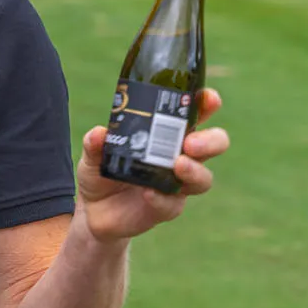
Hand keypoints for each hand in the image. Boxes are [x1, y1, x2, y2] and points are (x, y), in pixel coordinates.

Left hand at [76, 88, 228, 243]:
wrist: (93, 208)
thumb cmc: (102, 169)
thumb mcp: (93, 153)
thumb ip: (95, 142)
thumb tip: (99, 133)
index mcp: (168, 133)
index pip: (196, 113)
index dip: (207, 104)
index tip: (209, 99)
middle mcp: (180, 156)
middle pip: (214, 144)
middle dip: (210, 141)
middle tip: (191, 142)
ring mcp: (177, 183)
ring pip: (203, 178)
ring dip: (195, 170)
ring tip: (178, 165)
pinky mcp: (167, 207)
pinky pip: (172, 204)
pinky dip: (162, 198)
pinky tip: (149, 193)